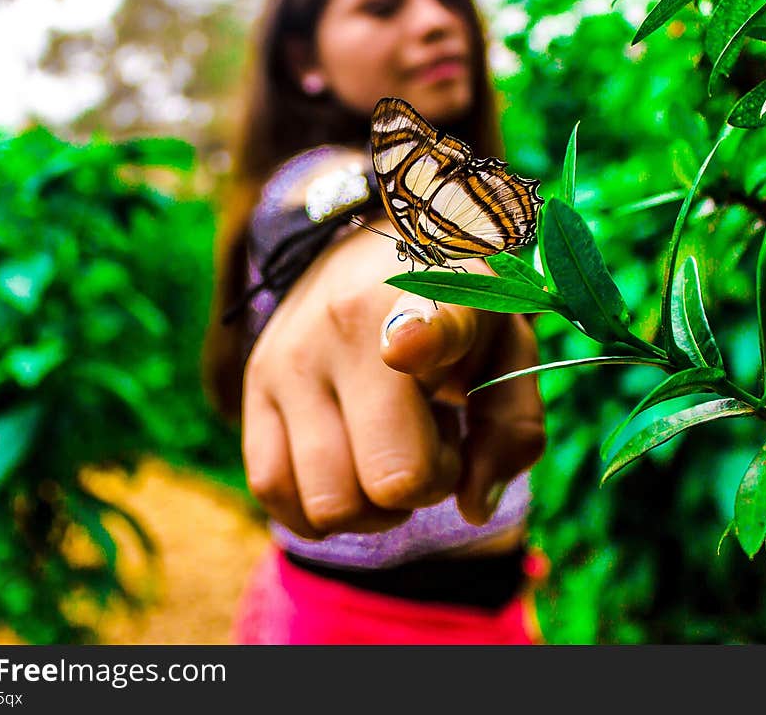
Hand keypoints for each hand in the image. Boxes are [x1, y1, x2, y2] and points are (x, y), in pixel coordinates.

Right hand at [241, 219, 544, 538]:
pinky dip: (314, 511)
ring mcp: (290, 358)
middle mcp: (345, 327)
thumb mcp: (507, 353)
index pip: (420, 328)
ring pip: (327, 502)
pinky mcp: (254, 382)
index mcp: (428, 304)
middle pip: (388, 479)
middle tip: (431, 442)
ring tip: (383, 453)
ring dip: (369, 507)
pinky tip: (345, 480)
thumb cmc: (451, 315)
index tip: (406, 348)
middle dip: (424, 487)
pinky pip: (270, 489)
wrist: (373, 254)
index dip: (417, 342)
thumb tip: (471, 509)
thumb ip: (511, 431)